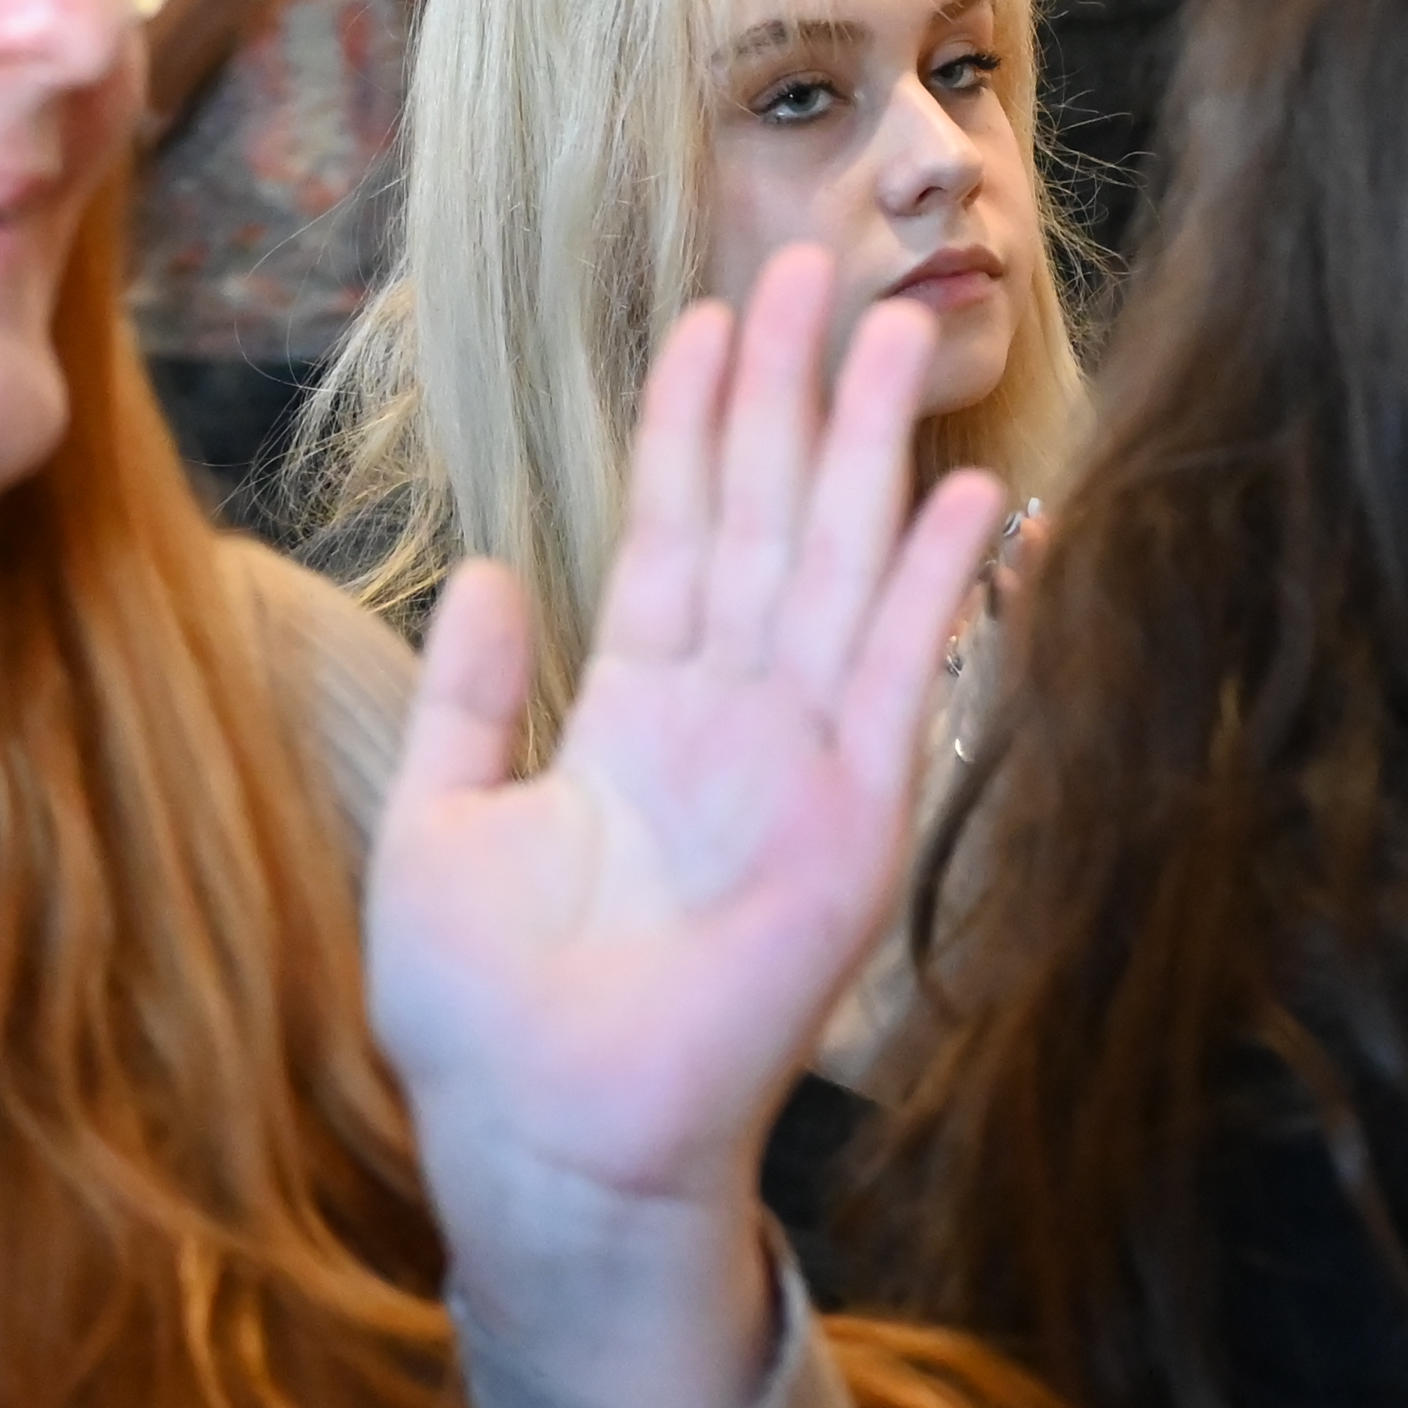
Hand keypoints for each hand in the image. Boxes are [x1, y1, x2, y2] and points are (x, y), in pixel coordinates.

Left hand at [365, 242, 1005, 1407]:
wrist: (547, 1143)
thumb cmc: (480, 1019)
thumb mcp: (436, 826)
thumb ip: (471, 698)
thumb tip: (486, 567)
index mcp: (633, 713)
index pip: (673, 530)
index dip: (693, 424)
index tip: (713, 315)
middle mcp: (727, 717)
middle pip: (769, 515)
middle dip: (796, 392)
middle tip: (819, 264)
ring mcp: (798, 762)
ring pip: (839, 566)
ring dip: (873, 450)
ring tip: (901, 327)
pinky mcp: (854, 821)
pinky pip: (899, 678)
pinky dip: (936, 585)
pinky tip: (970, 494)